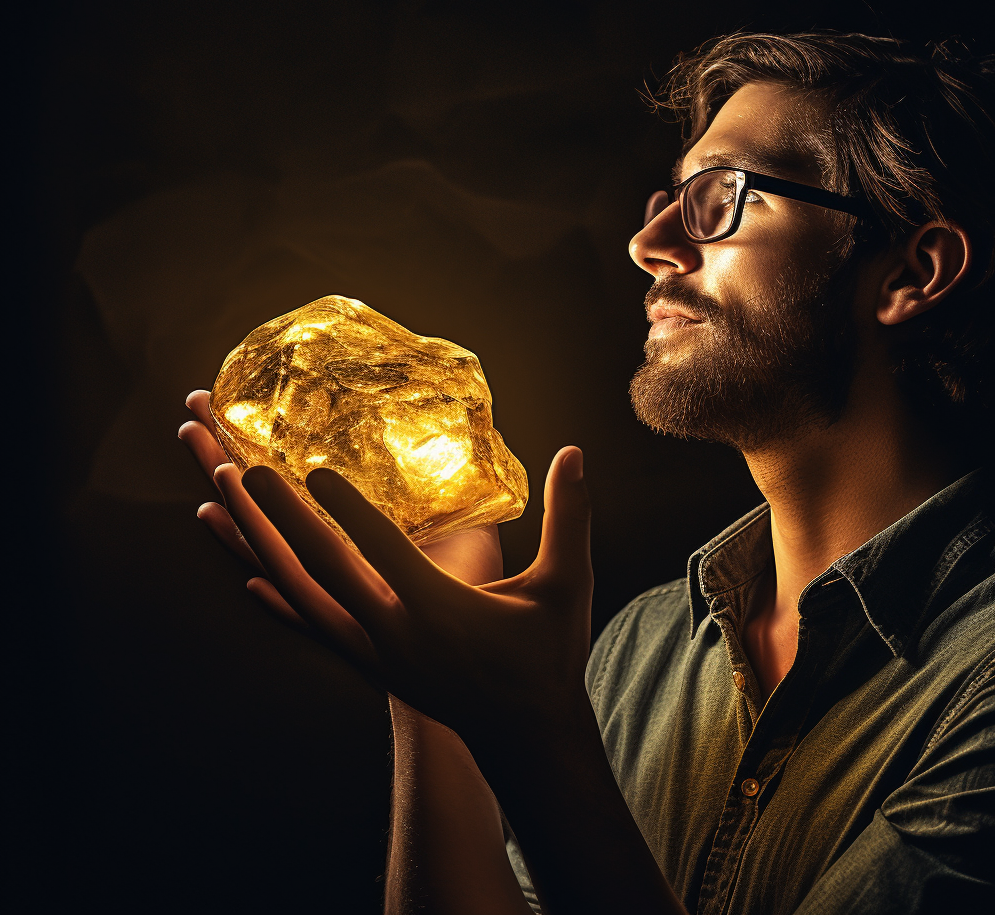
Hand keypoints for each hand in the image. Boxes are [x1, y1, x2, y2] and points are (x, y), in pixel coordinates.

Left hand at [180, 390, 592, 756]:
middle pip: (324, 569)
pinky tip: (248, 578)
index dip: (349, 509)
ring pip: (304, 596)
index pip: (386, 552)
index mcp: (442, 612)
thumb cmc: (547, 658)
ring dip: (261, 549)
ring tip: (222, 511)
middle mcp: (395, 634)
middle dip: (280, 518)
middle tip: (242, 471)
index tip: (312, 468)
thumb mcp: (567, 586)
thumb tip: (576, 453)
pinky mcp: (369, 663)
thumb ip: (569, 517)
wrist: (524, 737)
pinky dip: (278, 602)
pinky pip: (312, 629)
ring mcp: (374, 653)